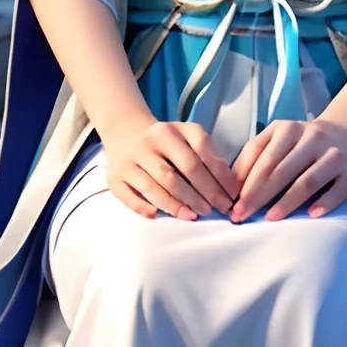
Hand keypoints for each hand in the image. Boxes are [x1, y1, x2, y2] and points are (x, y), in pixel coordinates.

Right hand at [102, 113, 238, 221]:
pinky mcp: (114, 177)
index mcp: (169, 131)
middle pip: (177, 173)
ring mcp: (129, 160)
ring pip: (154, 186)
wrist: (125, 134)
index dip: (218, 176)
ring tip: (194, 216)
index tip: (231, 195)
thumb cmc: (166, 142)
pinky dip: (142, 207)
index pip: (198, 154)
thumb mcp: (186, 136)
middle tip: (217, 209)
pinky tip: (156, 215)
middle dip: (201, 193)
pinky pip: (128, 196)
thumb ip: (206, 154)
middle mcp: (147, 143)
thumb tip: (227, 183)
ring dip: (176, 204)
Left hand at [230, 116, 346, 222]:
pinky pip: (338, 190)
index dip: (245, 184)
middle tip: (243, 216)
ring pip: (307, 181)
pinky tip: (311, 214)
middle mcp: (312, 138)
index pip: (262, 158)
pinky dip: (324, 203)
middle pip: (281, 171)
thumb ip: (255, 155)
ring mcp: (335, 155)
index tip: (232, 206)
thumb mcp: (279, 138)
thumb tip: (232, 186)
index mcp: (288, 129)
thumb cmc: (305, 142)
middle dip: (258, 196)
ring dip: (287, 202)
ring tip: (271, 218)